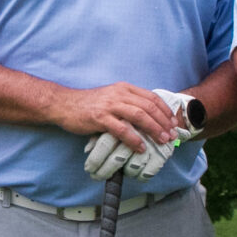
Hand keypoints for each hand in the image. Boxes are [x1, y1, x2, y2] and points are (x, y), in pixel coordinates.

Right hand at [58, 82, 182, 171]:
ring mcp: (110, 105)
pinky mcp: (100, 118)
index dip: (165, 110)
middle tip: (172, 135)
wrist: (63, 104)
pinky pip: (122, 129)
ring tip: (162, 140)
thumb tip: (147, 117)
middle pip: (149, 107)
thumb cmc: (88, 104)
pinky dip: (134, 139)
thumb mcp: (111, 97)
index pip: (151, 97)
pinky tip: (141, 148)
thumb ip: (128, 103)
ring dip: (154, 129)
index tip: (173, 122)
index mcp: (124, 88)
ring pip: (139, 116)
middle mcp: (119, 94)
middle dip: (163, 122)